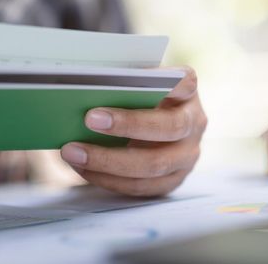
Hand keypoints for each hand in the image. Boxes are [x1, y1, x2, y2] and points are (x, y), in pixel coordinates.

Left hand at [60, 67, 205, 196]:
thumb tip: (86, 88)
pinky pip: (142, 186)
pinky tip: (83, 168)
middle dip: (127, 124)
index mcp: (188, 91)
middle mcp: (194, 123)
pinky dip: (109, 179)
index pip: (184, 82)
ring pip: (154, 164)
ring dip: (108, 160)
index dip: (157, 81)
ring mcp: (187, 155)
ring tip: (72, 152)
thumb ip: (122, 84)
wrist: (147, 125)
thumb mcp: (134, 85)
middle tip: (89, 119)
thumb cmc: (135, 98)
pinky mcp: (173, 180)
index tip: (122, 80)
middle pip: (169, 127)